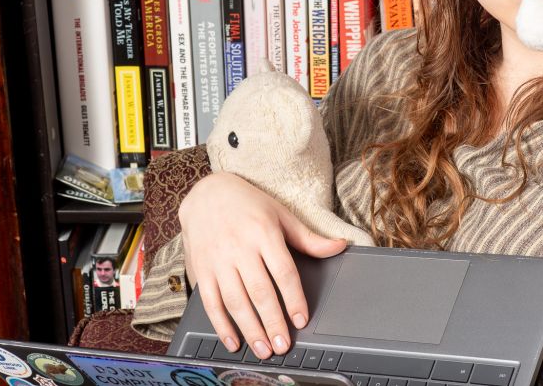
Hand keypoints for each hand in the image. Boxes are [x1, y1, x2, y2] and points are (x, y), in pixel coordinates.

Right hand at [179, 172, 346, 357]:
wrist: (207, 193)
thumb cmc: (249, 205)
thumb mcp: (282, 215)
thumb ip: (309, 238)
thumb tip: (340, 246)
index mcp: (264, 233)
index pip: (283, 271)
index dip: (294, 298)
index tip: (301, 319)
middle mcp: (240, 247)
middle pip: (259, 291)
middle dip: (272, 321)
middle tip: (282, 345)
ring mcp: (218, 259)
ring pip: (235, 300)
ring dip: (250, 328)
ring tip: (263, 348)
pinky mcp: (202, 269)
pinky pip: (210, 301)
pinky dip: (221, 324)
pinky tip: (233, 340)